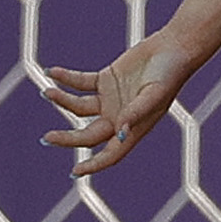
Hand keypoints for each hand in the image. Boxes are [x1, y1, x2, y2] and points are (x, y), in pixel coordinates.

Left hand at [42, 29, 211, 175]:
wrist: (173, 49)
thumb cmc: (169, 74)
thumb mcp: (154, 95)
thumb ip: (135, 113)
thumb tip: (120, 134)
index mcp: (133, 128)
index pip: (112, 153)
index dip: (94, 165)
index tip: (75, 172)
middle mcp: (119, 117)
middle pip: (88, 135)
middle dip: (67, 138)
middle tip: (47, 137)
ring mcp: (110, 99)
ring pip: (79, 107)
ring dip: (62, 100)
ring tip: (48, 91)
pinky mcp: (105, 80)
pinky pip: (80, 83)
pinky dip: (66, 78)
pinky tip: (52, 72)